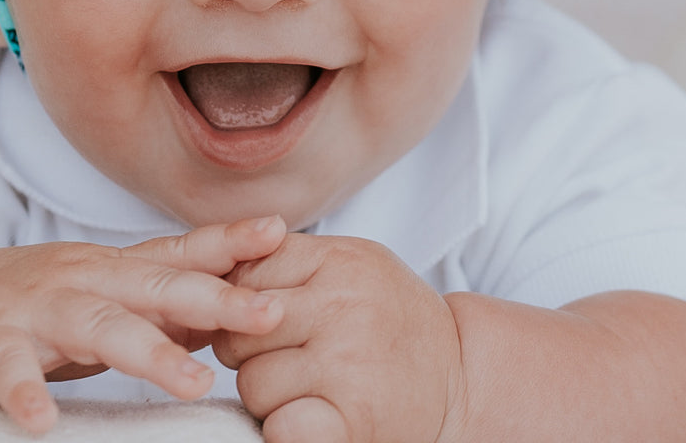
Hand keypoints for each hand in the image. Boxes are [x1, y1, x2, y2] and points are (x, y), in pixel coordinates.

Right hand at [0, 216, 285, 434]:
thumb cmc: (42, 298)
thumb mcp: (108, 290)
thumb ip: (163, 298)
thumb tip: (237, 306)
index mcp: (115, 268)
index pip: (181, 252)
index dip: (230, 242)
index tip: (282, 232)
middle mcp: (84, 277)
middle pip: (156, 288)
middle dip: (215, 300)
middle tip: (270, 314)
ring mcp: (37, 307)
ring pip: (98, 326)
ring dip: (148, 353)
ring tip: (195, 383)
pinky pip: (9, 368)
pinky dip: (27, 393)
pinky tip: (43, 423)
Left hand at [213, 234, 463, 442]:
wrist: (461, 375)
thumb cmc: (394, 317)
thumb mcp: (354, 264)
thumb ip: (296, 259)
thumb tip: (223, 267)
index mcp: (340, 262)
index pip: (248, 272)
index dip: (241, 300)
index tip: (260, 318)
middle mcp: (342, 307)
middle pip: (241, 329)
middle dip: (245, 349)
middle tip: (280, 357)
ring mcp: (347, 365)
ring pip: (252, 382)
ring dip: (264, 394)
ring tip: (301, 387)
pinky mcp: (353, 421)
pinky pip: (278, 427)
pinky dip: (282, 429)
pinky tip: (306, 418)